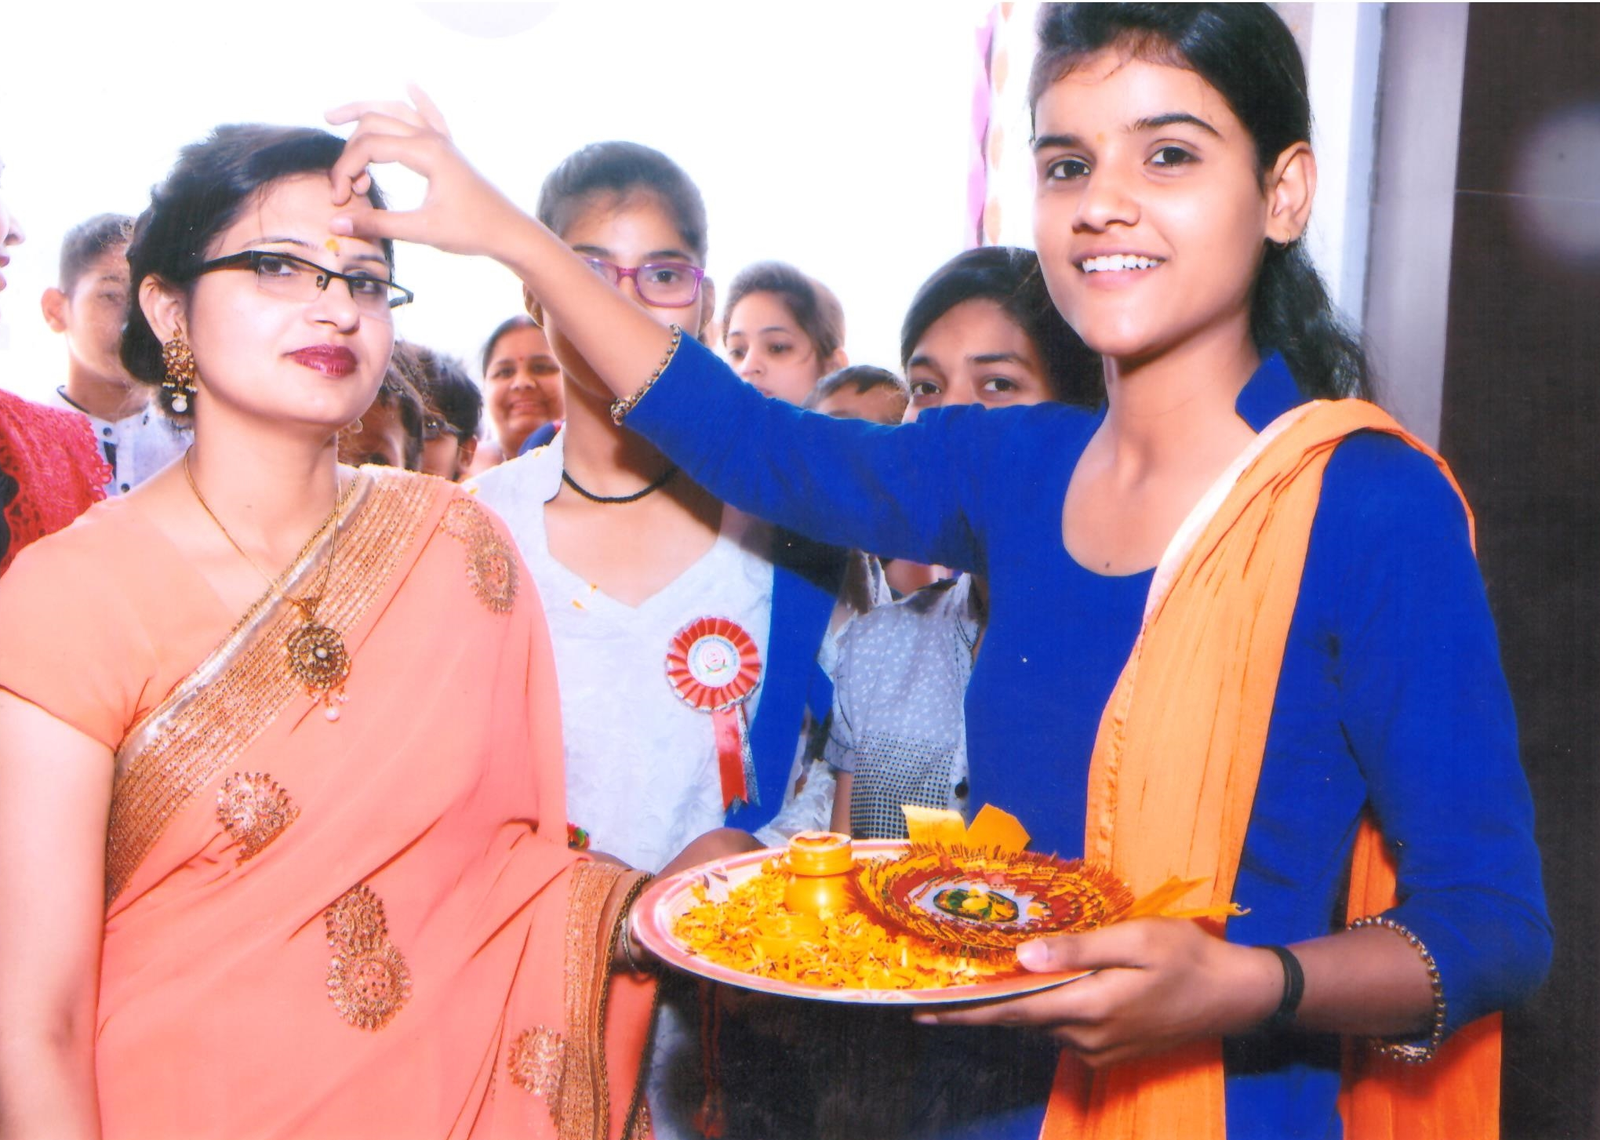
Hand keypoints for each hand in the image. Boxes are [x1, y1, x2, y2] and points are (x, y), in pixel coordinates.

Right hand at [324, 86, 528, 257]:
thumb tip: (335, 224)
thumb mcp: (423, 231)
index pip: (367, 147)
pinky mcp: (449, 149)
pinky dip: (417, 98)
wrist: (510, 232)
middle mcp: (432, 137)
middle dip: (349, 151)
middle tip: (343, 187)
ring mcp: (442, 140)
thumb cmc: (473, 231)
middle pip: (373, 124)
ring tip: (335, 118)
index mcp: (426, 152)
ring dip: (365, 113)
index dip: (344, 171)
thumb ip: (378, 224)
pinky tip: (409, 82)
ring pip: (395, 111)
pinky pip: (430, 114)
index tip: (339, 200)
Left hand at [914, 918, 1281, 1068]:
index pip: (1012, 1011)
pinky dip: (1041, 1009)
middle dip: (977, 1006)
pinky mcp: (1108, 1051)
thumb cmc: (1187, 956)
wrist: (1235, 996)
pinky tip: (1031, 986)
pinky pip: (1062, 1028)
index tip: (923, 1011)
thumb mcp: (1135, 939)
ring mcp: (1098, 1049)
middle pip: (1019, 1019)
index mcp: (1090, 1006)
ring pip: (1040, 1023)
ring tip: (974, 981)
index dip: (965, 1011)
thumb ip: (1077, 949)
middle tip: (932, 994)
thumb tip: (1022, 955)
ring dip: (1010, 1004)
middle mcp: (1086, 1037)